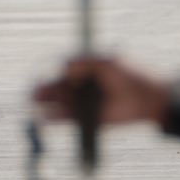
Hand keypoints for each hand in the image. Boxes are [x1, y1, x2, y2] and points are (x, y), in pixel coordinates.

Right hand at [32, 56, 169, 126]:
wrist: (146, 98)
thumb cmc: (130, 74)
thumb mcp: (109, 61)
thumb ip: (86, 60)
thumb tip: (63, 64)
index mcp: (84, 69)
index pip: (60, 70)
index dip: (50, 72)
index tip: (46, 74)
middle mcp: (80, 86)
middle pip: (55, 87)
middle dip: (43, 89)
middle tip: (34, 93)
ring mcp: (81, 103)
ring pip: (57, 103)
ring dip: (45, 104)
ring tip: (33, 105)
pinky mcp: (86, 119)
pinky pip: (66, 119)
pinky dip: (54, 119)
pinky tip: (44, 118)